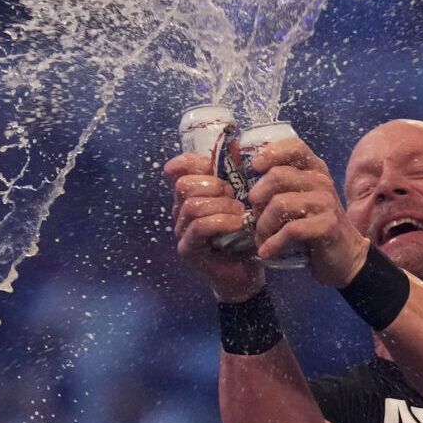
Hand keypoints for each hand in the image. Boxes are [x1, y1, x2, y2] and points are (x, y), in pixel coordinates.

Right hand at [166, 152, 266, 301]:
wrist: (246, 274)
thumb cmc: (245, 235)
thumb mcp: (242, 202)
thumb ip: (234, 180)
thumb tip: (235, 149)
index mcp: (191, 194)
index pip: (176, 169)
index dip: (192, 162)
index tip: (214, 168)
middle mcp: (181, 210)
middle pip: (183, 184)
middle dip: (213, 186)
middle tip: (236, 198)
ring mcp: (181, 230)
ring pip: (192, 205)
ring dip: (221, 205)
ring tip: (240, 214)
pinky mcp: (188, 249)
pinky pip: (199, 226)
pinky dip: (220, 222)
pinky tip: (237, 225)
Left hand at [244, 137, 369, 287]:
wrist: (343, 254)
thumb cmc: (315, 224)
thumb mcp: (302, 199)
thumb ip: (283, 187)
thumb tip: (249, 188)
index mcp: (315, 169)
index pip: (294, 147)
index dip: (271, 153)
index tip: (255, 166)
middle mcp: (321, 181)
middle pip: (277, 176)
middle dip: (258, 198)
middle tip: (254, 216)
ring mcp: (325, 202)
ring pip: (280, 204)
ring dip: (263, 225)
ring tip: (261, 239)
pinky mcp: (326, 225)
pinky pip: (290, 229)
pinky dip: (273, 243)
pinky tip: (267, 251)